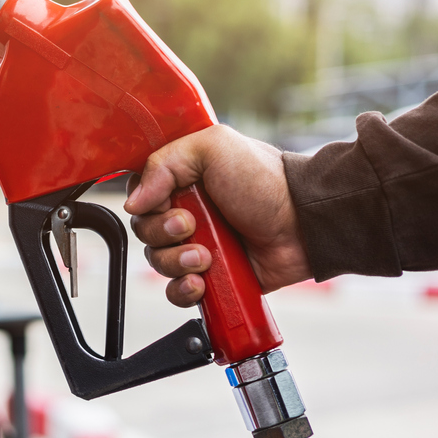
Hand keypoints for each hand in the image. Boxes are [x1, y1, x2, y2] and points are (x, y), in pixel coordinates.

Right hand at [123, 125, 311, 307]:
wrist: (304, 223)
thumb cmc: (266, 180)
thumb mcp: (213, 147)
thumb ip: (164, 163)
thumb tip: (133, 202)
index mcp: (181, 180)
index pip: (139, 197)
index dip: (146, 205)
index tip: (168, 204)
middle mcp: (185, 212)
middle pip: (144, 232)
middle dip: (163, 235)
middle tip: (192, 227)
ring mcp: (196, 245)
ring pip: (158, 263)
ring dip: (176, 263)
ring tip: (206, 257)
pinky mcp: (210, 276)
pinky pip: (177, 291)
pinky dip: (183, 290)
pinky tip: (202, 282)